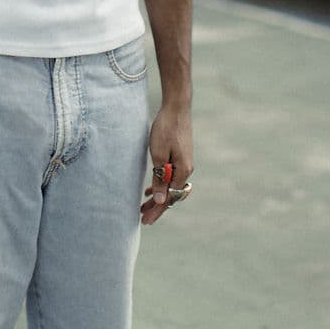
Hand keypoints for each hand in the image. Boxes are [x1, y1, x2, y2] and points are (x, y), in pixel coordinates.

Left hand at [140, 104, 192, 225]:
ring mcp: (184, 163)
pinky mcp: (180, 156)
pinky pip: (171, 176)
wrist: (176, 107)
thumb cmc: (166, 129)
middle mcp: (186, 169)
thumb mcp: (158, 155)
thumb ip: (160, 179)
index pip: (169, 198)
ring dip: (158, 196)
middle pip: (171, 194)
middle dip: (157, 207)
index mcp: (182, 171)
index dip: (157, 210)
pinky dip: (161, 184)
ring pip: (170, 186)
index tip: (145, 221)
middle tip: (143, 218)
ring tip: (144, 206)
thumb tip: (161, 201)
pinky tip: (150, 188)